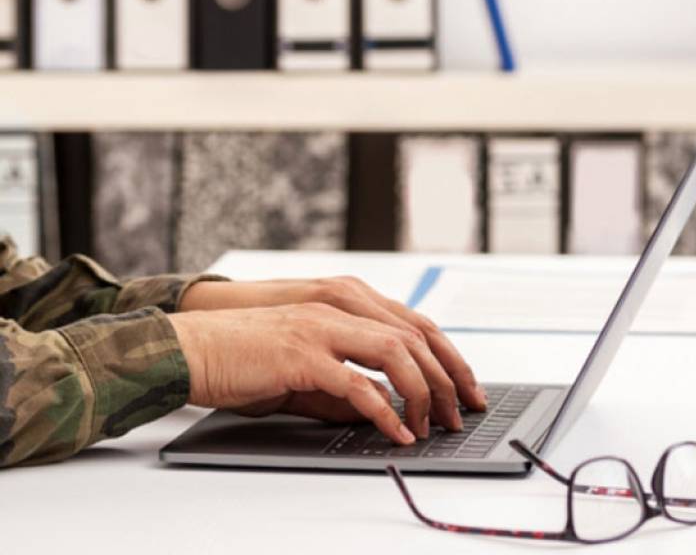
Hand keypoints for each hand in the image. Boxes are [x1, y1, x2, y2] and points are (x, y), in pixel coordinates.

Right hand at [168, 301, 485, 444]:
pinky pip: (357, 384)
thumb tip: (378, 409)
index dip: (446, 356)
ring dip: (421, 392)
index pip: (413, 324)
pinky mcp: (302, 355)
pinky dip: (384, 411)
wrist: (188, 349)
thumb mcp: (303, 370)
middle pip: (415, 337)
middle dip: (447, 377)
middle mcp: (338, 309)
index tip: (464, 387)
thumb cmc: (241, 358)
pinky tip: (396, 432)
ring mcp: (321, 328)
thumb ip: (342, 385)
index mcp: (342, 305)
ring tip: (431, 425)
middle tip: (461, 412)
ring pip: (396, 353)